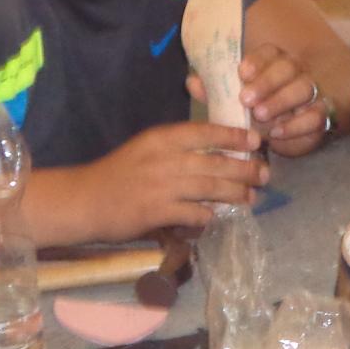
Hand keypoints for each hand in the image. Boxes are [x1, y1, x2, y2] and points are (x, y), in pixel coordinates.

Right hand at [70, 121, 264, 238]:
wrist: (85, 200)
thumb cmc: (119, 172)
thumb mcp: (147, 147)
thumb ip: (178, 146)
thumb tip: (217, 150)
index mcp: (163, 137)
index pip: (207, 131)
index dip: (235, 136)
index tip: (256, 141)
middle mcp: (166, 158)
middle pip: (216, 161)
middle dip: (246, 168)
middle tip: (264, 174)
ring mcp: (162, 186)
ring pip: (210, 188)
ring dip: (235, 193)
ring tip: (251, 197)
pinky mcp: (157, 212)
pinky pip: (194, 213)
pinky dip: (208, 216)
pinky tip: (216, 216)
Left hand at [187, 43, 330, 156]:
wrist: (288, 133)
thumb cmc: (258, 110)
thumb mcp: (233, 102)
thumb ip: (215, 92)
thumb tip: (191, 81)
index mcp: (274, 62)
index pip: (270, 53)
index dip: (257, 61)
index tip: (242, 73)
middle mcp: (295, 72)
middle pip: (287, 67)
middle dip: (267, 82)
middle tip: (245, 100)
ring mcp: (311, 92)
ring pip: (303, 88)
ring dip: (281, 100)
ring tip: (260, 115)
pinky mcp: (321, 114)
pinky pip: (315, 114)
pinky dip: (297, 124)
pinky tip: (277, 132)